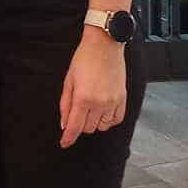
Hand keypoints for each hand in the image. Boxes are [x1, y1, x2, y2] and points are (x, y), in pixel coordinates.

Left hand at [59, 30, 127, 148]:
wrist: (104, 45)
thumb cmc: (85, 58)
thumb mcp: (69, 80)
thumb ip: (65, 104)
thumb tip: (65, 123)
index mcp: (83, 98)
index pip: (75, 127)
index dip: (68, 138)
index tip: (65, 143)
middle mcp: (99, 103)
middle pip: (88, 128)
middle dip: (80, 124)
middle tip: (78, 110)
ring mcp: (113, 102)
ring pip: (102, 126)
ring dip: (94, 122)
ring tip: (90, 107)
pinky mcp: (123, 99)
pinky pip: (116, 120)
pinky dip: (108, 120)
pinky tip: (103, 111)